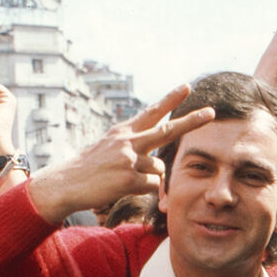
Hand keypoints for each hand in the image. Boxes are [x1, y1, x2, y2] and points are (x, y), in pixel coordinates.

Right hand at [27, 85, 214, 223]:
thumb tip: (155, 159)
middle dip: (192, 122)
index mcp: (123, 132)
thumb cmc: (86, 169)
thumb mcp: (106, 148)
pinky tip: (123, 188)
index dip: (170, 100)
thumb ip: (130, 146)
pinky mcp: (129, 179)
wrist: (64, 184)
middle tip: (211, 113)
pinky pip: (151, 184)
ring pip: (159, 167)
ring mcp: (129, 159)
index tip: (187, 87)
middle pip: (168, 130)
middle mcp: (128, 141)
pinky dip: (143, 189)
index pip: (151, 112)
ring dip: (149, 176)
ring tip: (124, 179)